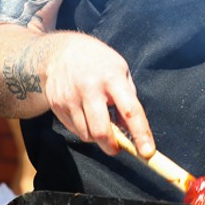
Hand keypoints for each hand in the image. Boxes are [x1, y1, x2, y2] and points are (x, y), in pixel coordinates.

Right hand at [42, 31, 154, 158]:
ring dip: (97, 137)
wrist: (60, 51)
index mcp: (112, 77)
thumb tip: (134, 133)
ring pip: (86, 135)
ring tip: (99, 121)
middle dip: (112, 146)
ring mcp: (69, 97)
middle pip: (101, 131)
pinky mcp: (56, 105)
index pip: (129, 110)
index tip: (148, 152)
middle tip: (117, 147)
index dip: (140, 133)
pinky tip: (84, 114)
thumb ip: (128, 100)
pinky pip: (74, 130)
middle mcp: (89, 87)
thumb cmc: (99, 64)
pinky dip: (83, 129)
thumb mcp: (120, 72)